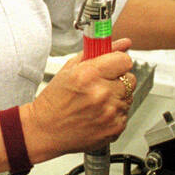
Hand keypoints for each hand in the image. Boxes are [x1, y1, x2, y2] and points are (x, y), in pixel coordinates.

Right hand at [22, 38, 134, 159]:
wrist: (45, 131)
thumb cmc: (54, 101)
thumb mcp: (70, 69)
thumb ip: (99, 52)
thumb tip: (124, 43)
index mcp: (89, 75)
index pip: (125, 60)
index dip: (118, 62)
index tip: (112, 66)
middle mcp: (102, 94)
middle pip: (130, 79)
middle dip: (118, 80)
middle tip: (101, 86)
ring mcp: (110, 113)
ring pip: (129, 97)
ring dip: (117, 97)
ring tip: (96, 102)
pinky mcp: (115, 128)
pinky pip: (126, 114)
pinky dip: (115, 113)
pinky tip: (98, 114)